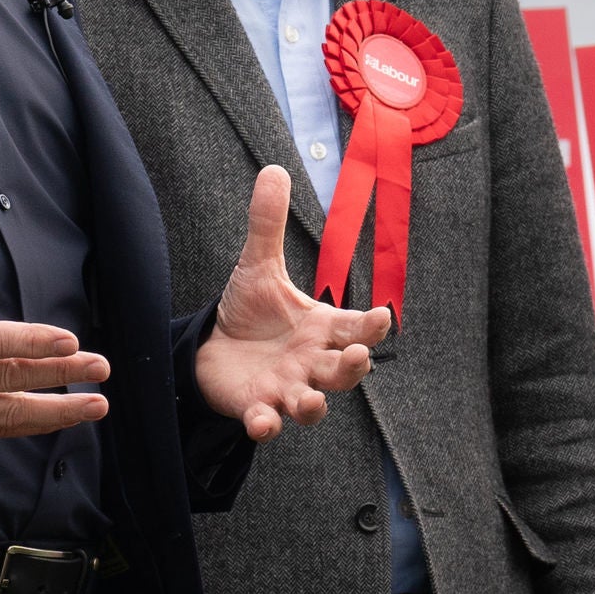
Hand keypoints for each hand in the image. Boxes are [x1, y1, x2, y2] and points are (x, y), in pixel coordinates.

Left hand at [192, 168, 391, 439]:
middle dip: (353, 368)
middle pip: (344, 372)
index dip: (370, 326)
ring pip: (312, 405)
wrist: (213, 349)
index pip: (355, 329)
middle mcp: (312, 362)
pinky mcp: (258, 408)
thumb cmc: (249, 312)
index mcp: (321, 328)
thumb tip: (275, 168)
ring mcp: (287, 389)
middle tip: (357, 359)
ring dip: (314, 406)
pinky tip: (262, 421)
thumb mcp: (257, 266)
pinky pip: (268, 423)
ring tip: (310, 401)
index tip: (381, 318)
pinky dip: (267, 425)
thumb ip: (267, 224)